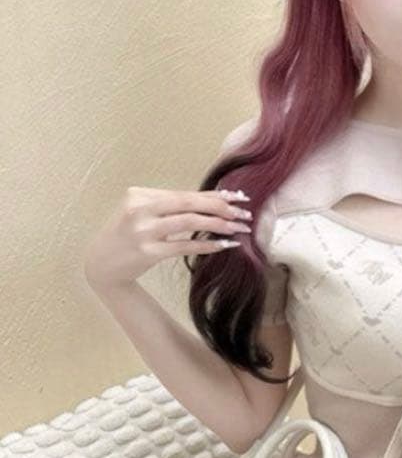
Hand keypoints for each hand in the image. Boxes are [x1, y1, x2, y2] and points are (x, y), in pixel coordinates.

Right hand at [83, 185, 253, 291]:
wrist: (101, 263)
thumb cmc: (127, 235)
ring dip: (218, 225)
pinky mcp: (147, 252)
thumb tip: (213, 201)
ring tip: (239, 229)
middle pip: (189, 204)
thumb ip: (169, 207)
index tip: (238, 197)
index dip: (214, 196)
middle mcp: (140, 209)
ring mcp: (143, 231)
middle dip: (221, 207)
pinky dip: (207, 245)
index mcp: (139, 195)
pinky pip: (184, 246)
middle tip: (244, 213)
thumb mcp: (142, 214)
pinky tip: (225, 245)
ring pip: (189, 223)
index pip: (185, 194)